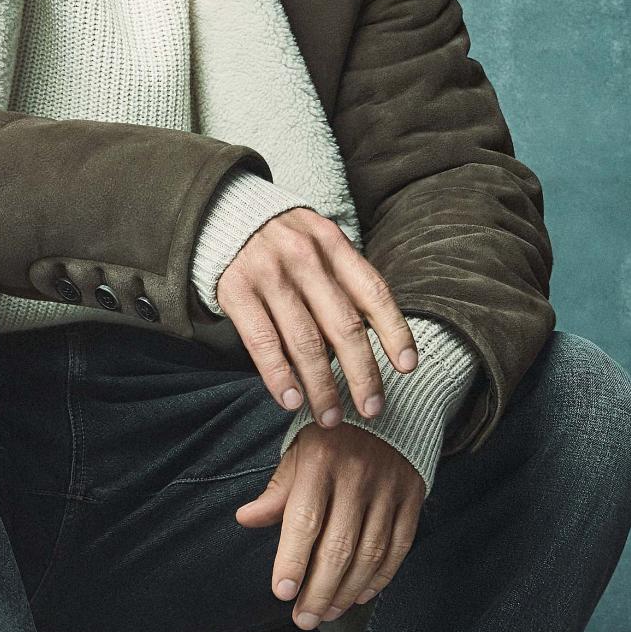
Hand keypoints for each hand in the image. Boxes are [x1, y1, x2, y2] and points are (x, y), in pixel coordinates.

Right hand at [215, 209, 417, 426]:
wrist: (223, 214)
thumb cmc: (282, 242)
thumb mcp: (319, 244)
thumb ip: (343, 281)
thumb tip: (378, 339)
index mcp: (334, 245)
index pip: (373, 293)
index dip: (395, 332)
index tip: (407, 367)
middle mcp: (306, 257)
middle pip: (343, 325)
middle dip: (363, 373)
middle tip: (373, 408)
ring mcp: (270, 274)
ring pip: (305, 341)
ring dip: (322, 386)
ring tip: (331, 417)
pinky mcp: (237, 290)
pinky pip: (263, 341)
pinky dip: (279, 375)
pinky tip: (291, 400)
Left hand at [234, 423, 424, 629]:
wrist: (394, 405)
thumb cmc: (333, 434)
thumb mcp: (299, 450)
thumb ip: (278, 490)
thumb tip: (246, 519)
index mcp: (321, 462)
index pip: (305, 520)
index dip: (293, 560)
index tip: (283, 593)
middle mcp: (357, 476)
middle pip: (339, 546)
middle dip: (319, 590)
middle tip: (304, 619)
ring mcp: (389, 488)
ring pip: (370, 553)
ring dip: (347, 590)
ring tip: (326, 612)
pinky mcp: (413, 497)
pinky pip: (399, 546)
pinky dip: (380, 576)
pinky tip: (360, 595)